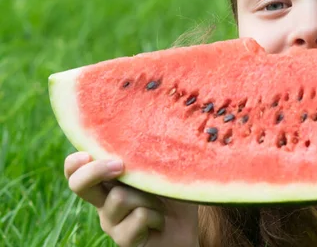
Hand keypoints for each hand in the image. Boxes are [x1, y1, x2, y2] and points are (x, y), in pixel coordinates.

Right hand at [64, 152, 198, 246]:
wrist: (187, 227)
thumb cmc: (173, 194)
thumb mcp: (159, 170)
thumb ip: (145, 158)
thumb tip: (142, 134)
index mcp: (108, 182)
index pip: (76, 171)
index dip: (74, 162)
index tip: (88, 154)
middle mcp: (104, 201)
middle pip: (78, 184)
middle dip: (95, 170)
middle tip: (120, 166)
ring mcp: (111, 222)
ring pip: (120, 197)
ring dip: (148, 197)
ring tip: (160, 205)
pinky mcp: (123, 239)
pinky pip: (139, 216)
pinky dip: (156, 215)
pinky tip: (160, 222)